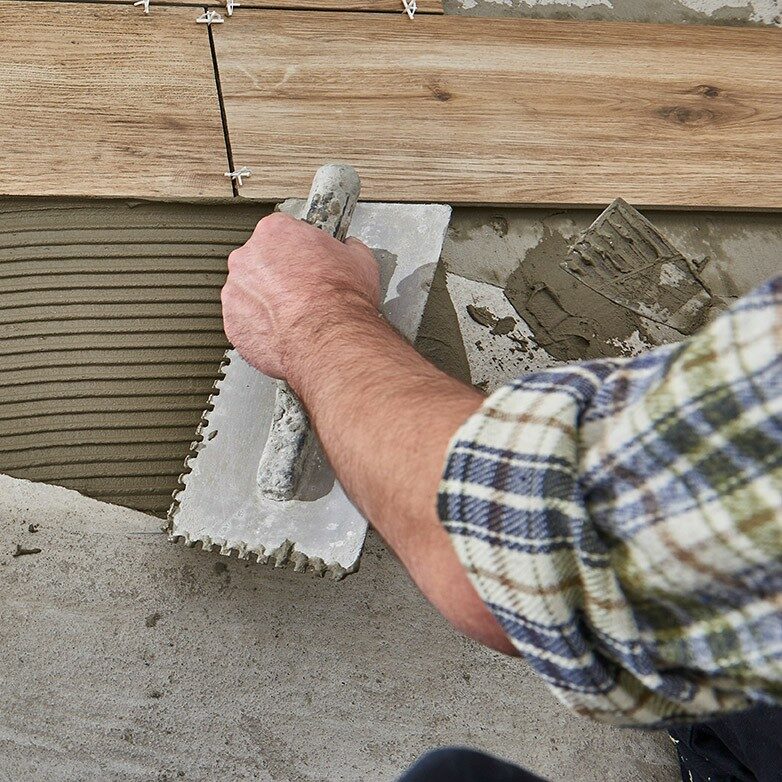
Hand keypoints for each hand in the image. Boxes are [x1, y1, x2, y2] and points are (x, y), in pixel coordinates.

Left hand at [221, 212, 379, 379]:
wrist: (330, 340)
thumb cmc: (341, 301)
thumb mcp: (360, 261)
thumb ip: (347, 248)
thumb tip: (350, 248)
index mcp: (275, 232)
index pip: (282, 232)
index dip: (299, 250)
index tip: (309, 263)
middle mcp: (248, 257)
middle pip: (260, 261)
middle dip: (278, 276)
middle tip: (303, 293)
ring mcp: (235, 290)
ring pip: (249, 293)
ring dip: (267, 302)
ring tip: (294, 316)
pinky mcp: (232, 322)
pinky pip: (244, 321)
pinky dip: (259, 327)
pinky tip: (283, 332)